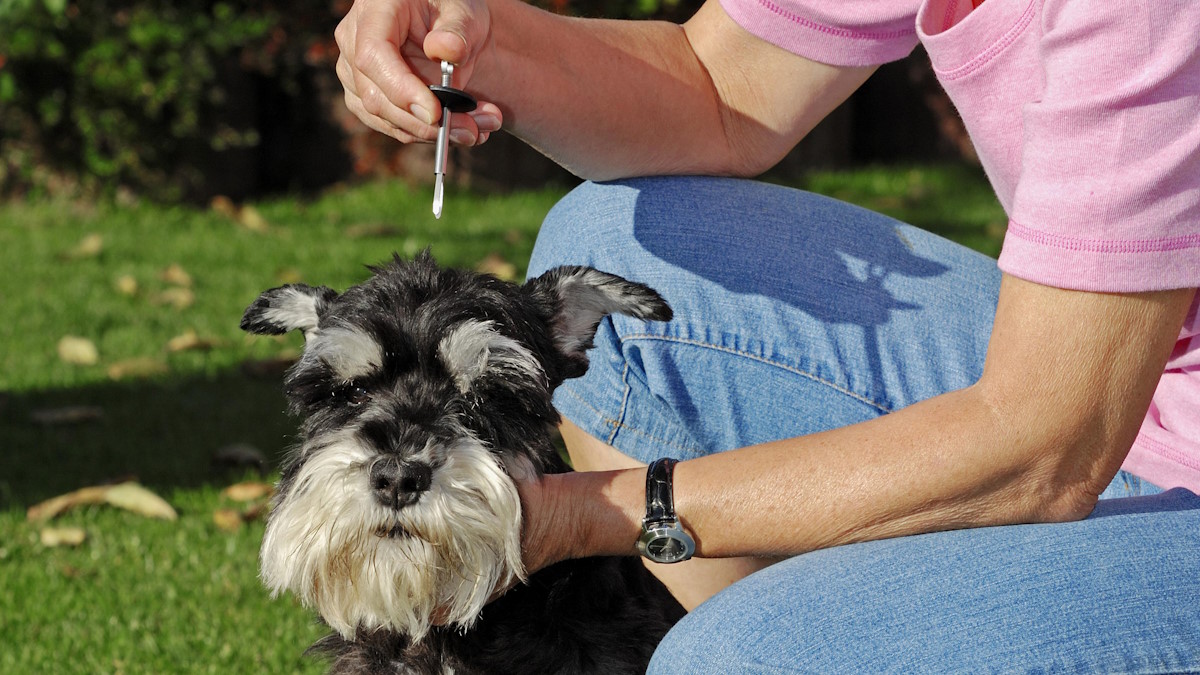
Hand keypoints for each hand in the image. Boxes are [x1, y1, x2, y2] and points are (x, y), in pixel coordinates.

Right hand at [334, 0, 503, 145]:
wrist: (448, 24)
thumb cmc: (450, 8)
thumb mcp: (462, 9)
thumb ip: (457, 29)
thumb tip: (444, 51)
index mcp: (373, 11)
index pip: (374, 56)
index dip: (401, 90)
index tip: (436, 114)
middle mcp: (354, 42)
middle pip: (375, 96)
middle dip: (424, 123)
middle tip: (470, 129)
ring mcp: (355, 73)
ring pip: (383, 118)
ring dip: (430, 133)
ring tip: (475, 129)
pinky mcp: (365, 96)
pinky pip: (391, 126)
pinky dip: (425, 134)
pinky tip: (458, 130)